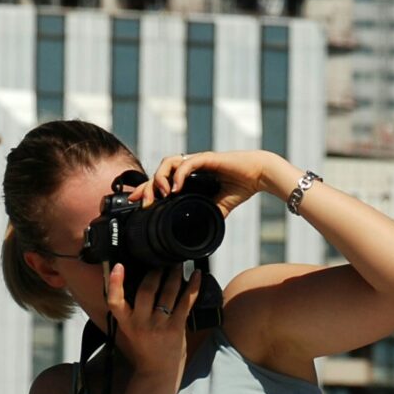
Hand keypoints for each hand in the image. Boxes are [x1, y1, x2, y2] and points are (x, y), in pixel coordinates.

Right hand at [104, 262, 201, 379]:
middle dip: (155, 271)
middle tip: (161, 261)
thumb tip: (139, 281)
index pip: (115, 301)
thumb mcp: (130, 330)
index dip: (115, 283)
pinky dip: (193, 287)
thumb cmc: (144, 348)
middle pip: (146, 290)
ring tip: (178, 264)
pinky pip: (186, 302)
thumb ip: (131, 310)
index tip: (118, 266)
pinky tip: (197, 275)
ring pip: (168, 292)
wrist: (158, 372)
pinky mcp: (176, 328)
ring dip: (174, 274)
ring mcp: (159, 326)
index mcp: (125, 323)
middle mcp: (141, 324)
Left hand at [143, 150, 297, 216]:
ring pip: (168, 163)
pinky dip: (178, 176)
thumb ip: (204, 216)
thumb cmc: (239, 188)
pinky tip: (175, 188)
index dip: (146, 190)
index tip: (134, 202)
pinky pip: (187, 163)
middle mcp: (189, 167)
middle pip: (159, 172)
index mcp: (188, 179)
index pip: (161, 181)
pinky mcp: (207, 158)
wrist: (259, 176)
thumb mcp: (216, 209)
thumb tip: (194, 235)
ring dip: (160, 178)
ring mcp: (196, 161)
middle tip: (141, 202)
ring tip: (161, 195)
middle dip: (146, 187)